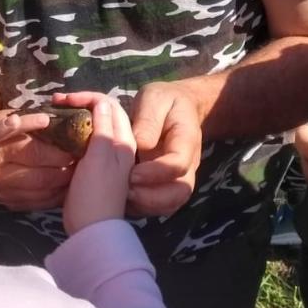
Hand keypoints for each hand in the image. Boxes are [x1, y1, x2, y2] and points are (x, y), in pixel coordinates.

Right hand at [0, 108, 76, 211]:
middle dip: (64, 169)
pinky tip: (68, 186)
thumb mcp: (8, 117)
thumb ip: (28, 120)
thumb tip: (65, 122)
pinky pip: (38, 203)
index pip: (33, 151)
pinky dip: (56, 195)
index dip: (57, 150)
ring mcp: (0, 192)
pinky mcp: (7, 203)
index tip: (76, 146)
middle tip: (82, 161)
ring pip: (40, 192)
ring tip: (80, 172)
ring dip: (63, 184)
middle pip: (39, 176)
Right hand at [59, 93, 135, 234]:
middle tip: (56, 103)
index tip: (63, 99)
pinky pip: (87, 141)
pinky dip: (74, 133)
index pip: (109, 105)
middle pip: (102, 114)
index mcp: (123, 141)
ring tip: (56, 114)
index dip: (87, 97)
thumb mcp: (99, 157)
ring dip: (76, 117)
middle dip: (81, 103)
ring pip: (94, 127)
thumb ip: (102, 128)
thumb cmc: (96, 192)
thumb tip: (101, 102)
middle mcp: (118, 146)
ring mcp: (106, 157)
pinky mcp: (95, 167)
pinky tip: (61, 135)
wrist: (91, 229)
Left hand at [128, 81, 201, 215]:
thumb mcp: (155, 99)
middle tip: (125, 192)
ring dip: (145, 206)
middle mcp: (188, 164)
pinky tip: (119, 200)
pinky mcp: (166, 185)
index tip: (132, 173)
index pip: (178, 164)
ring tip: (120, 199)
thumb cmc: (164, 100)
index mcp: (186, 140)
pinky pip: (158, 206)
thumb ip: (148, 121)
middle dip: (152, 199)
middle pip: (180, 193)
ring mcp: (179, 177)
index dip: (156, 173)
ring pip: (170, 204)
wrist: (179, 107)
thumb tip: (138, 144)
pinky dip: (140, 208)